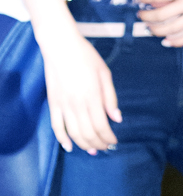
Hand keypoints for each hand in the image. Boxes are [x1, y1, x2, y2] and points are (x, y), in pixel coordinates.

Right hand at [39, 18, 120, 154]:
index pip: (102, 126)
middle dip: (98, 144)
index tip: (114, 141)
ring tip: (92, 150)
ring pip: (73, 133)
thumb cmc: (86, 56)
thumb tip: (117, 119)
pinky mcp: (52, 103)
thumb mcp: (105, 73)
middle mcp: (77, 104)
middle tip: (105, 147)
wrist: (60, 45)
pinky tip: (69, 146)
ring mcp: (63, 104)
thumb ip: (110, 98)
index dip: (109, 138)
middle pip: (88, 133)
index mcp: (92, 96)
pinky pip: (56, 126)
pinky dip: (62, 139)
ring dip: (84, 145)